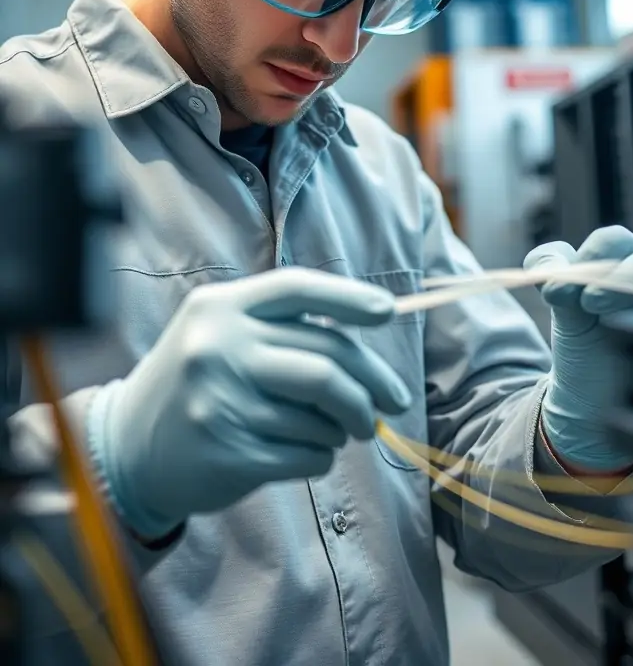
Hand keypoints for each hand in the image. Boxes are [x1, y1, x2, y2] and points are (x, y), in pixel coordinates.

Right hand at [87, 268, 411, 537]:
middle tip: (393, 402)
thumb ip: (283, 330)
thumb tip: (369, 349)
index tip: (388, 312)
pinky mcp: (229, 453)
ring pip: (322, 416)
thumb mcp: (222, 334)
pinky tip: (310, 453)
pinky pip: (308, 455)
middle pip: (326, 361)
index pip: (297, 289)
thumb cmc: (195, 383)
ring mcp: (221, 402)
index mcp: (220, 307)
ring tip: (338, 429)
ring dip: (345, 426)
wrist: (127, 448)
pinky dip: (324, 456)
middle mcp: (219, 347)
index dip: (349, 297)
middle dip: (372, 386)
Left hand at [524, 226, 632, 472]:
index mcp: (617, 256)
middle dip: (616, 280)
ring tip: (617, 319)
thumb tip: (547, 268)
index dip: (590, 260)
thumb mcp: (559, 303)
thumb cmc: (580, 335)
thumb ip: (548, 273)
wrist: (594, 387)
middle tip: (589, 304)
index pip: (613, 240)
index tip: (562, 290)